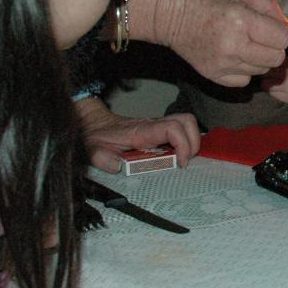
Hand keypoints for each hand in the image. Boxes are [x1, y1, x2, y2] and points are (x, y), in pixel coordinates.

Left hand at [74, 96, 200, 172]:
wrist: (95, 124)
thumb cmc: (97, 136)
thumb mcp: (93, 149)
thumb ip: (101, 158)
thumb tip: (118, 166)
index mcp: (142, 131)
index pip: (172, 127)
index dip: (183, 144)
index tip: (180, 163)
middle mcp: (154, 125)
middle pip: (187, 121)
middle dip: (194, 143)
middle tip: (185, 162)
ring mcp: (159, 126)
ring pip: (187, 123)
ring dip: (192, 142)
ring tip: (182, 160)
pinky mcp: (160, 130)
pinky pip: (181, 130)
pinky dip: (186, 142)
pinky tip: (177, 157)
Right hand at [129, 0, 287, 86]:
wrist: (164, 13)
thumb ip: (266, 5)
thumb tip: (286, 24)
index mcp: (240, 20)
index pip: (282, 39)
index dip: (282, 31)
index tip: (272, 25)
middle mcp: (233, 46)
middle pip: (276, 58)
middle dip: (274, 46)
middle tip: (261, 35)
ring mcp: (222, 64)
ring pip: (262, 70)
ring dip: (260, 58)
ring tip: (245, 42)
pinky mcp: (212, 75)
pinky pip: (244, 80)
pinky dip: (245, 70)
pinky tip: (235, 55)